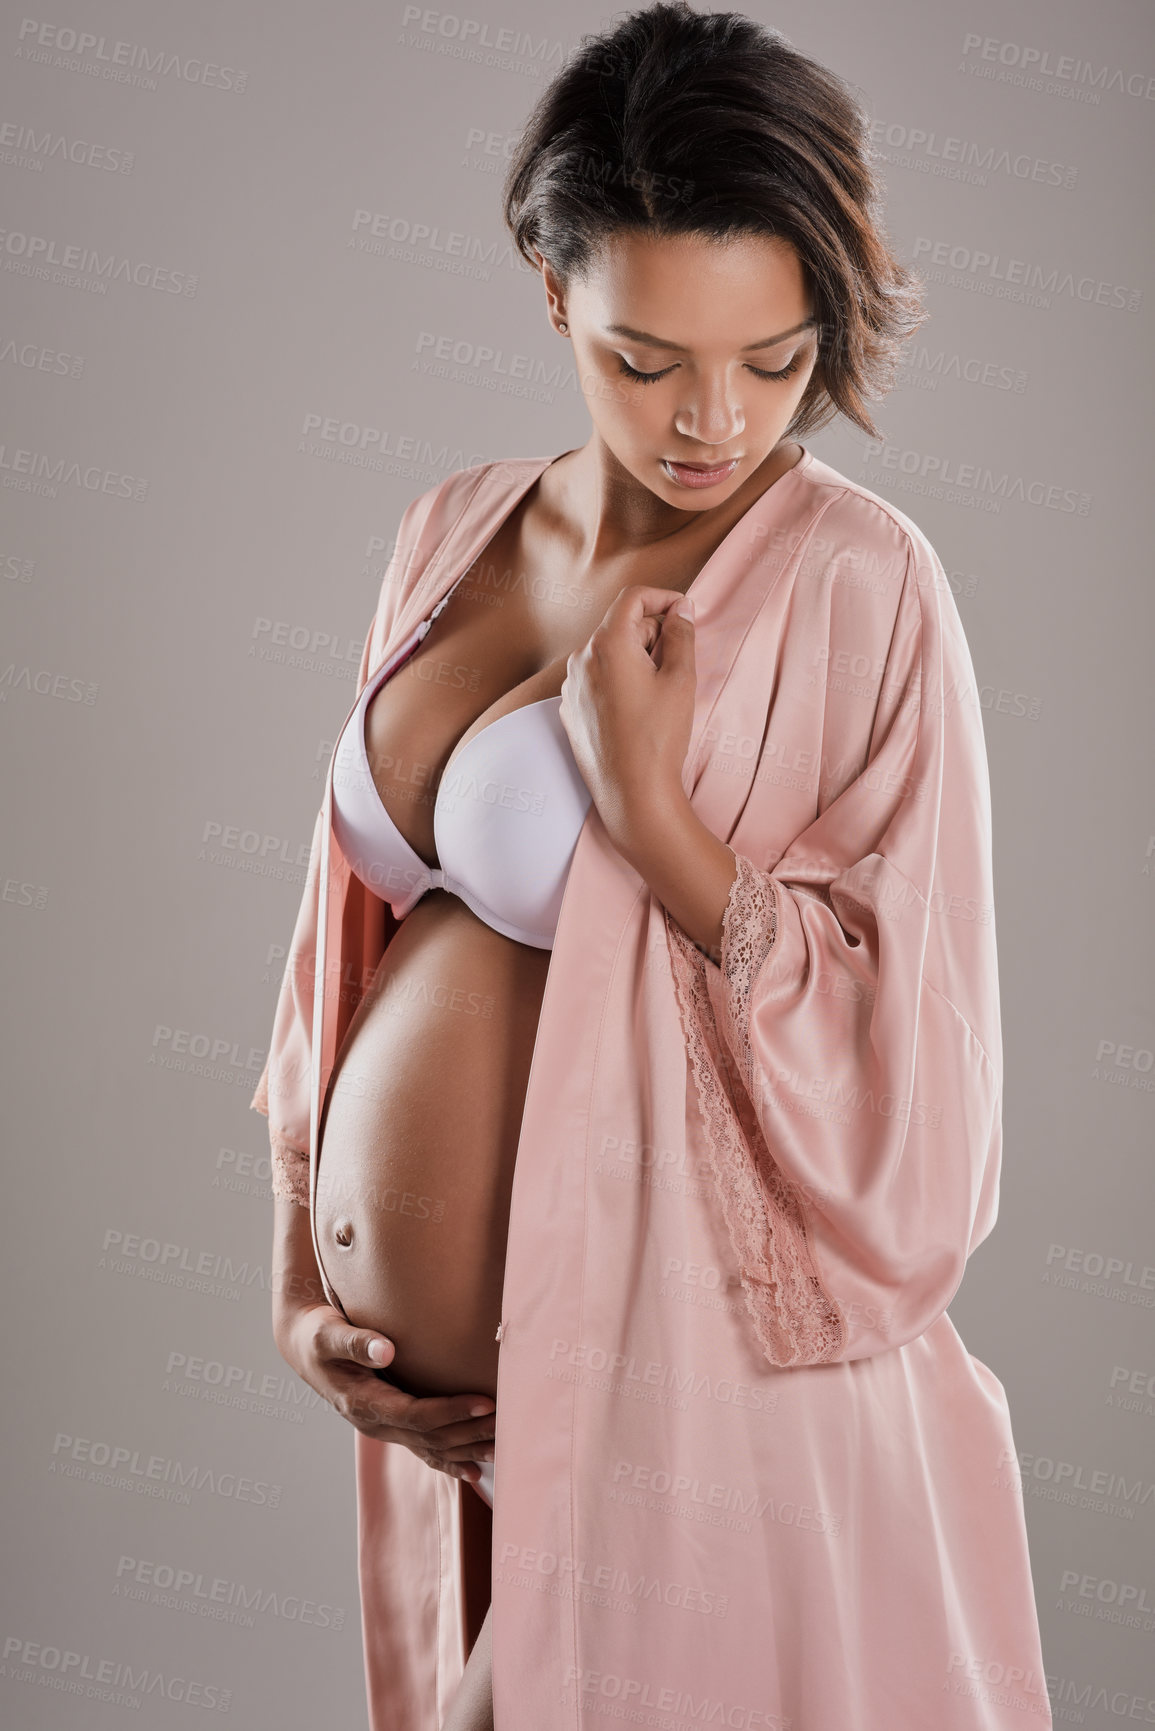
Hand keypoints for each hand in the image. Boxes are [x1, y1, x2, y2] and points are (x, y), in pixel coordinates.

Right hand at [275, 1300, 494, 1490]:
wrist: (305, 1350)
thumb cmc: (319, 1336)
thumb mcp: (329, 1334)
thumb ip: (357, 1342)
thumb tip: (387, 1350)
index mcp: (362, 1403)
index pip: (416, 1414)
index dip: (451, 1411)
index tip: (485, 1401)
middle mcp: (375, 1424)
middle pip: (430, 1436)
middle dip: (470, 1431)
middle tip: (509, 1421)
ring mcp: (383, 1429)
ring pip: (432, 1448)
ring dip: (467, 1448)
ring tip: (504, 1445)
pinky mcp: (391, 1426)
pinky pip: (424, 1450)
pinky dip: (450, 1462)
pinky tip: (475, 1471)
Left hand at [559, 585, 696, 852]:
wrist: (632, 793)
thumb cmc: (659, 737)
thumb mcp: (680, 680)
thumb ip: (681, 635)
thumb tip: (681, 610)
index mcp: (608, 644)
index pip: (633, 598)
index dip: (663, 597)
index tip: (684, 613)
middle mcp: (581, 660)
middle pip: (620, 626)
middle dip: (651, 634)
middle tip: (678, 663)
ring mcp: (571, 687)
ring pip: (607, 654)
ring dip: (635, 659)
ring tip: (658, 692)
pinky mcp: (570, 710)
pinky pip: (596, 680)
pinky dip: (618, 681)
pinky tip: (637, 711)